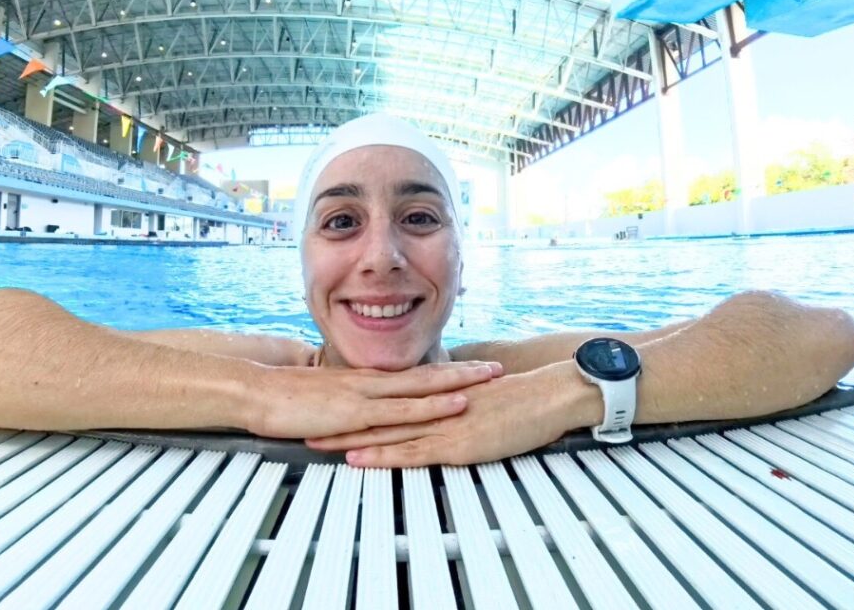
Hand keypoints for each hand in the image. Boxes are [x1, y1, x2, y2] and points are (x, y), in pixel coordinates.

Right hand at [249, 360, 503, 439]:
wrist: (255, 391)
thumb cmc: (279, 398)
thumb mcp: (319, 403)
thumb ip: (342, 408)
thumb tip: (357, 419)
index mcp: (361, 381)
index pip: (410, 375)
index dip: (441, 372)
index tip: (467, 370)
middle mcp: (370, 383)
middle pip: (426, 375)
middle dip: (463, 372)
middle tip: (495, 368)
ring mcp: (366, 395)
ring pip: (423, 388)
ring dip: (459, 384)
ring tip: (488, 380)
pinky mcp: (358, 411)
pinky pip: (404, 410)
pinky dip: (433, 407)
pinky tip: (455, 406)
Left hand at [305, 362, 590, 467]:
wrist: (548, 394)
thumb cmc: (521, 397)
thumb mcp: (480, 397)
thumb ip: (455, 401)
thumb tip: (442, 403)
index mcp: (436, 394)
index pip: (387, 399)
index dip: (355, 403)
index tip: (328, 404)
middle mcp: (432, 406)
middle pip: (375, 413)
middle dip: (338, 419)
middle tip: (304, 421)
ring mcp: (441, 424)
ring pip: (384, 432)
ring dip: (347, 437)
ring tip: (315, 441)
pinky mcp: (455, 443)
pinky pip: (410, 452)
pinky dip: (381, 455)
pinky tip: (359, 459)